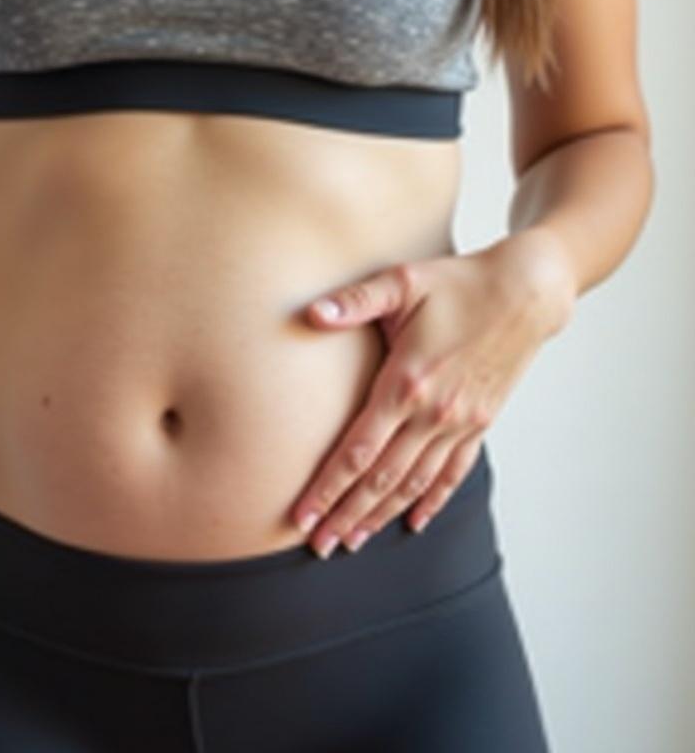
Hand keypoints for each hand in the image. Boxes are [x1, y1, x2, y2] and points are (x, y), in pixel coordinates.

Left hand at [289, 231, 575, 558]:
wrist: (526, 291)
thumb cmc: (458, 282)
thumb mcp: (402, 282)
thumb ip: (354, 301)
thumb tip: (311, 313)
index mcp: (406, 381)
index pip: (357, 450)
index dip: (327, 487)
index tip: (302, 516)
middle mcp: (433, 412)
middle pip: (381, 478)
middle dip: (346, 514)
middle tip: (317, 546)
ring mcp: (460, 422)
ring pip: (414, 483)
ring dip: (381, 515)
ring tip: (352, 541)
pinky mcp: (481, 423)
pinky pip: (453, 472)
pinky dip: (432, 500)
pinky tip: (414, 522)